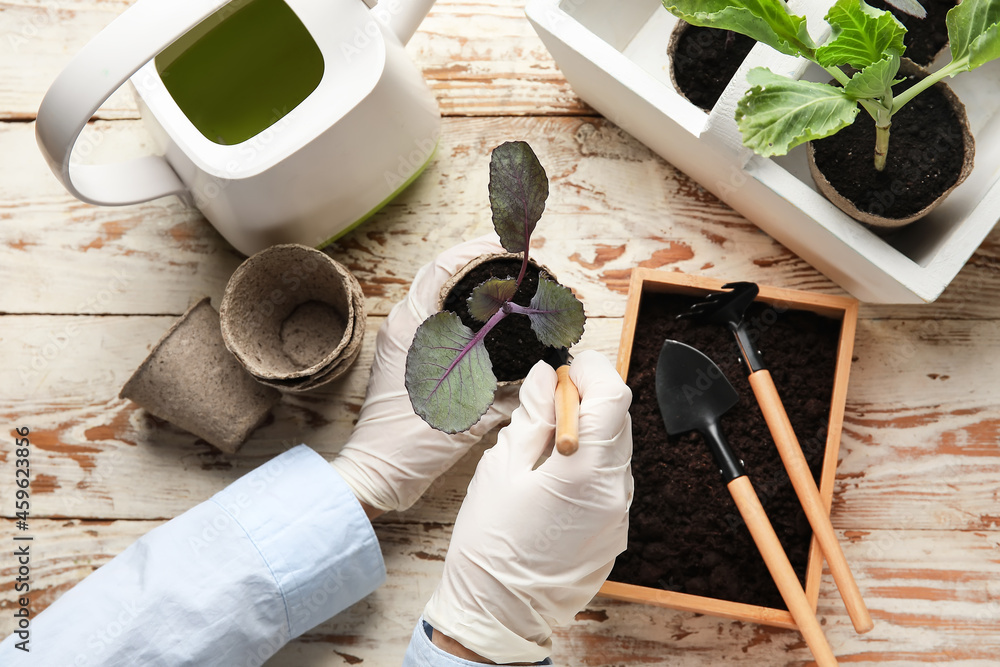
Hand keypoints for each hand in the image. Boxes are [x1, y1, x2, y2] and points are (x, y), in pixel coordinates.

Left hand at [332, 236, 518, 515]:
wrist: (377, 475)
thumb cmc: (412, 445)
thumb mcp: (466, 415)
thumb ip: (507, 389)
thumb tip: (545, 369)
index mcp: (411, 328)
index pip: (442, 269)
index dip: (477, 252)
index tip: (509, 248)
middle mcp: (404, 327)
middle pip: (444, 278)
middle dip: (482, 269)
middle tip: (519, 270)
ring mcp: (403, 343)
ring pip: (442, 300)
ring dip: (474, 292)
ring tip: (511, 291)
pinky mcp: (408, 361)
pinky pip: (441, 325)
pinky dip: (467, 318)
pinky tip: (494, 328)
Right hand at [423, 350, 632, 663]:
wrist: (499, 614)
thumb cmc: (491, 545)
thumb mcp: (502, 468)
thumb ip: (532, 416)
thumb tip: (545, 377)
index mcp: (586, 471)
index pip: (613, 395)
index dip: (591, 371)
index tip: (565, 368)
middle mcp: (615, 491)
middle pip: (619, 419)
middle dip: (588, 397)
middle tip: (548, 400)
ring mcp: (620, 514)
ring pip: (617, 448)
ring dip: (589, 431)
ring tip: (546, 444)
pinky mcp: (616, 530)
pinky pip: (612, 479)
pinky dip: (590, 463)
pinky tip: (556, 475)